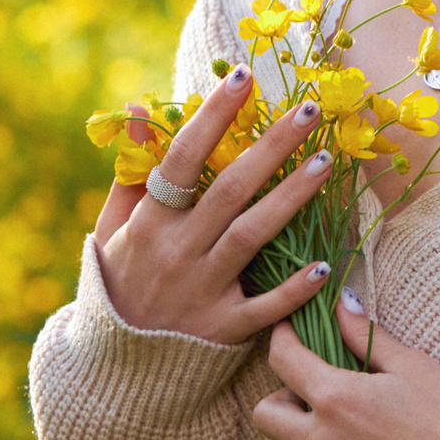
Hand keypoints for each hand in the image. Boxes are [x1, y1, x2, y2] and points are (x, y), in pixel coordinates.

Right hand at [91, 66, 333, 342]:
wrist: (114, 363)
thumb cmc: (119, 279)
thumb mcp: (113, 223)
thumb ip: (131, 167)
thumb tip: (136, 104)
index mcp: (150, 220)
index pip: (183, 156)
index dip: (213, 115)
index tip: (243, 76)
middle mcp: (178, 249)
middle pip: (231, 188)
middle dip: (272, 145)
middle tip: (309, 109)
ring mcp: (202, 289)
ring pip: (253, 236)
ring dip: (292, 198)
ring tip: (326, 161)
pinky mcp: (223, 328)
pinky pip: (264, 307)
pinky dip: (294, 289)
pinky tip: (326, 265)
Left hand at [252, 289, 439, 439]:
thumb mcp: (413, 366)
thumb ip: (365, 336)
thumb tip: (339, 303)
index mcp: (337, 401)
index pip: (281, 361)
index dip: (281, 339)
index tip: (289, 333)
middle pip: (266, 416)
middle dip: (282, 396)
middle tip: (315, 389)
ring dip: (307, 437)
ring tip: (351, 428)